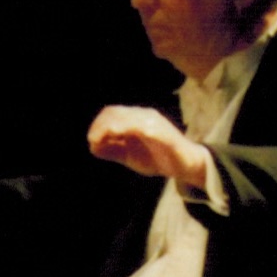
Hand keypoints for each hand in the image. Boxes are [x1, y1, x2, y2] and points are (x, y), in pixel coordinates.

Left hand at [86, 105, 209, 188]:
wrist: (184, 164)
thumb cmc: (156, 158)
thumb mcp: (128, 156)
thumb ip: (112, 150)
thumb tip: (92, 146)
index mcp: (136, 119)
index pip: (112, 112)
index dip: (98, 124)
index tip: (91, 139)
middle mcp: (145, 116)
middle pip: (117, 113)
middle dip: (101, 126)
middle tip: (93, 140)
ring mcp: (156, 124)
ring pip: (129, 118)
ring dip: (112, 128)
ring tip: (102, 140)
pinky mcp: (165, 134)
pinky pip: (147, 129)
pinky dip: (131, 132)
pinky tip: (120, 139)